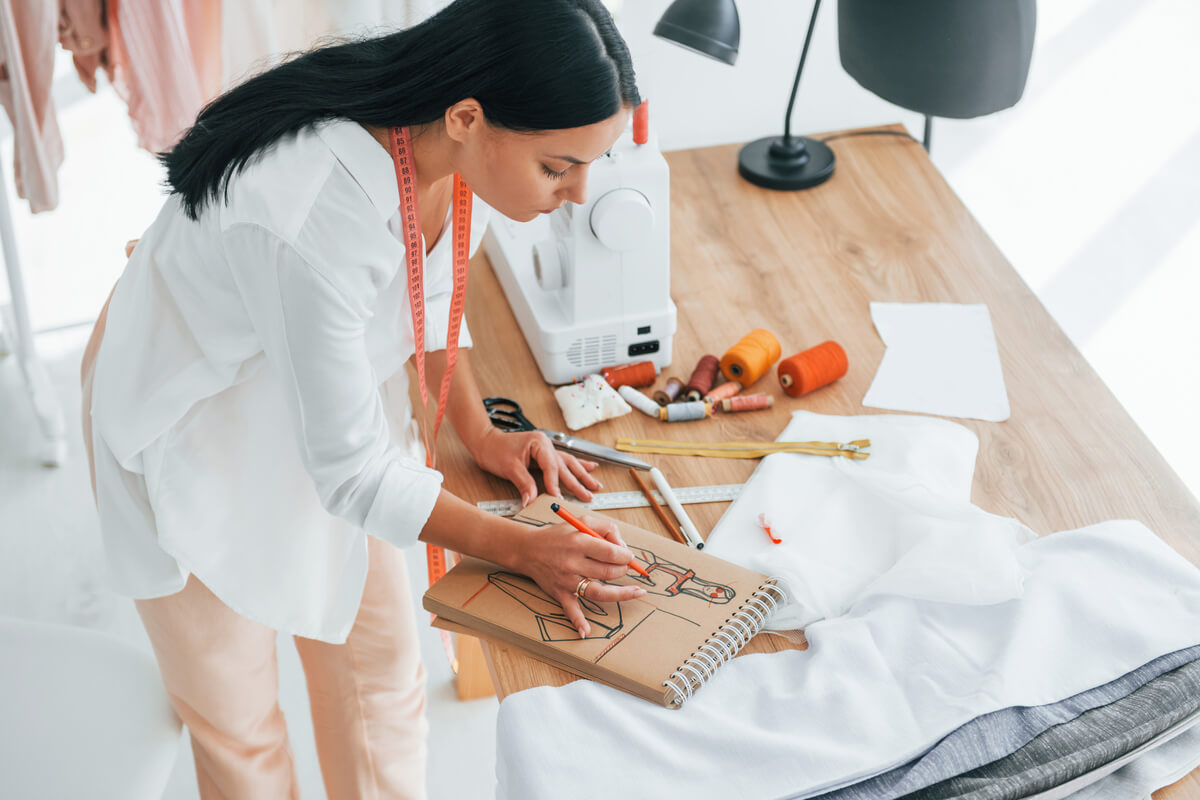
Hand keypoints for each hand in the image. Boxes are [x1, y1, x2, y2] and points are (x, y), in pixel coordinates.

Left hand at [471, 427, 601, 506]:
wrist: (485, 441)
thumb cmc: (494, 450)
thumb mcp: (509, 468)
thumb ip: (524, 484)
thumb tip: (532, 500)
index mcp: (539, 444)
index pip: (551, 467)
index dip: (556, 484)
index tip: (559, 499)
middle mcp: (546, 445)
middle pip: (565, 466)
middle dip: (578, 482)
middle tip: (588, 496)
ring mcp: (547, 449)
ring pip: (569, 463)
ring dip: (583, 474)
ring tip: (596, 484)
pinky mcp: (545, 454)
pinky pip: (564, 460)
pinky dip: (578, 465)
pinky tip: (591, 467)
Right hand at [514, 514, 645, 637]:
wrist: (528, 550)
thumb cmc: (558, 536)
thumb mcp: (581, 521)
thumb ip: (606, 529)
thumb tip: (623, 547)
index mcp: (579, 542)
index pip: (611, 553)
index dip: (626, 556)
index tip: (629, 556)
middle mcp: (573, 563)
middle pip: (608, 572)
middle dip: (623, 570)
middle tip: (625, 567)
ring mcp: (566, 581)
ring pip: (598, 592)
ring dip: (621, 593)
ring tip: (637, 592)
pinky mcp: (560, 593)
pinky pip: (571, 610)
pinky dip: (578, 622)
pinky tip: (586, 632)